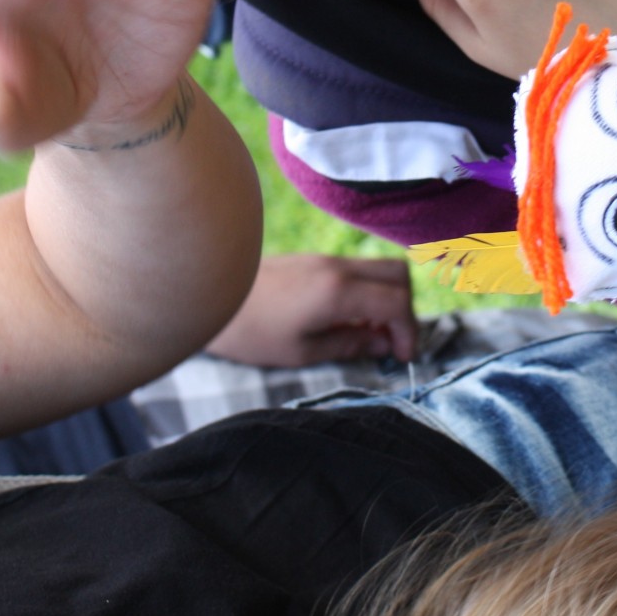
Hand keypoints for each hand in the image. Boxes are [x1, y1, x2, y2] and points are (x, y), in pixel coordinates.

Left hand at [204, 254, 417, 365]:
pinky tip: (346, 318)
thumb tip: (383, 344)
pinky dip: (366, 291)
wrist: (208, 295)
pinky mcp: (312, 259)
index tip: (401, 356)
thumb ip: (350, 343)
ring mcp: (324, 259)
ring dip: (385, 298)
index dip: (408, 331)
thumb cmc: (252, 332)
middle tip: (391, 340)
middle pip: (398, 273)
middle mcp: (337, 267)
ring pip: (377, 268)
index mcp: (338, 291)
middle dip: (404, 308)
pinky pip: (356, 269)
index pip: (397, 302)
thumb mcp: (303, 351)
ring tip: (367, 332)